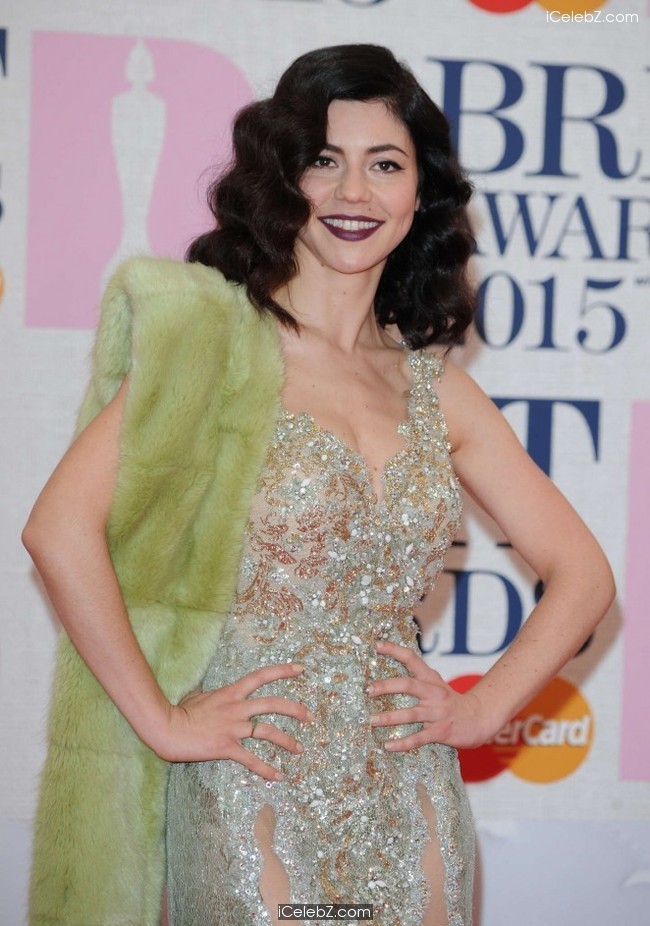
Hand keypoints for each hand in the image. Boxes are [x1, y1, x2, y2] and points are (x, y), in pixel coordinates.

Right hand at [155, 662, 313, 780]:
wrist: (167, 728)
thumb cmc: (179, 712)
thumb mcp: (196, 695)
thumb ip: (207, 693)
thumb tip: (204, 689)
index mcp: (231, 692)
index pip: (261, 676)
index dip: (282, 671)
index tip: (301, 669)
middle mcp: (236, 707)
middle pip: (273, 704)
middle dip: (295, 709)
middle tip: (309, 717)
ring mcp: (233, 727)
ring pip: (268, 731)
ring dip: (287, 740)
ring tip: (300, 749)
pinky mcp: (227, 747)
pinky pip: (251, 759)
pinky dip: (266, 769)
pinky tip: (278, 777)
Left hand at [367, 640, 487, 750]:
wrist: (478, 719)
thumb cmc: (450, 701)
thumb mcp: (436, 684)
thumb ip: (417, 679)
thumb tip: (388, 674)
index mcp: (431, 679)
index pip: (412, 658)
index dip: (394, 650)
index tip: (377, 645)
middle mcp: (434, 693)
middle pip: (408, 685)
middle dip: (386, 686)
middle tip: (368, 690)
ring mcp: (437, 713)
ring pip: (410, 714)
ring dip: (389, 718)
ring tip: (371, 720)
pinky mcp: (440, 732)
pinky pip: (418, 738)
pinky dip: (402, 743)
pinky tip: (387, 745)